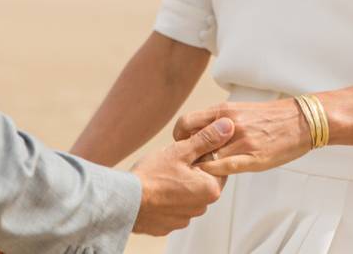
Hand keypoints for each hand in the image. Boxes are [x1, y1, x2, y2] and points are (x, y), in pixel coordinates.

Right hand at [130, 117, 233, 234]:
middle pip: (203, 182)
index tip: (187, 150)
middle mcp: (201, 208)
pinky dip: (166, 199)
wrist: (124, 202)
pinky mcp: (168, 226)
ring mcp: (184, 219)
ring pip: (187, 195)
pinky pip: (173, 208)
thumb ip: (206, 139)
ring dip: (179, 186)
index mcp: (210, 189)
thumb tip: (228, 127)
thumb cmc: (152, 175)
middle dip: (191, 170)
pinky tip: (154, 191)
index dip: (203, 155)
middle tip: (171, 162)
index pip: (218, 167)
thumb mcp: (180, 151)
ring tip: (159, 176)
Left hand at [173, 99, 310, 177]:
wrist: (300, 121)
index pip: (187, 122)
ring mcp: (240, 141)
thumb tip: (201, 132)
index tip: (180, 146)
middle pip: (191, 140)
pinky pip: (225, 168)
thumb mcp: (240, 110)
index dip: (178, 136)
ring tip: (194, 175)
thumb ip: (219, 121)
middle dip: (184, 154)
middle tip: (185, 163)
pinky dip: (214, 173)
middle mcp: (229, 124)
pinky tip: (212, 179)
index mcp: (224, 111)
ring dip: (198, 167)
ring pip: (206, 157)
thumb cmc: (270, 117)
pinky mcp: (253, 158)